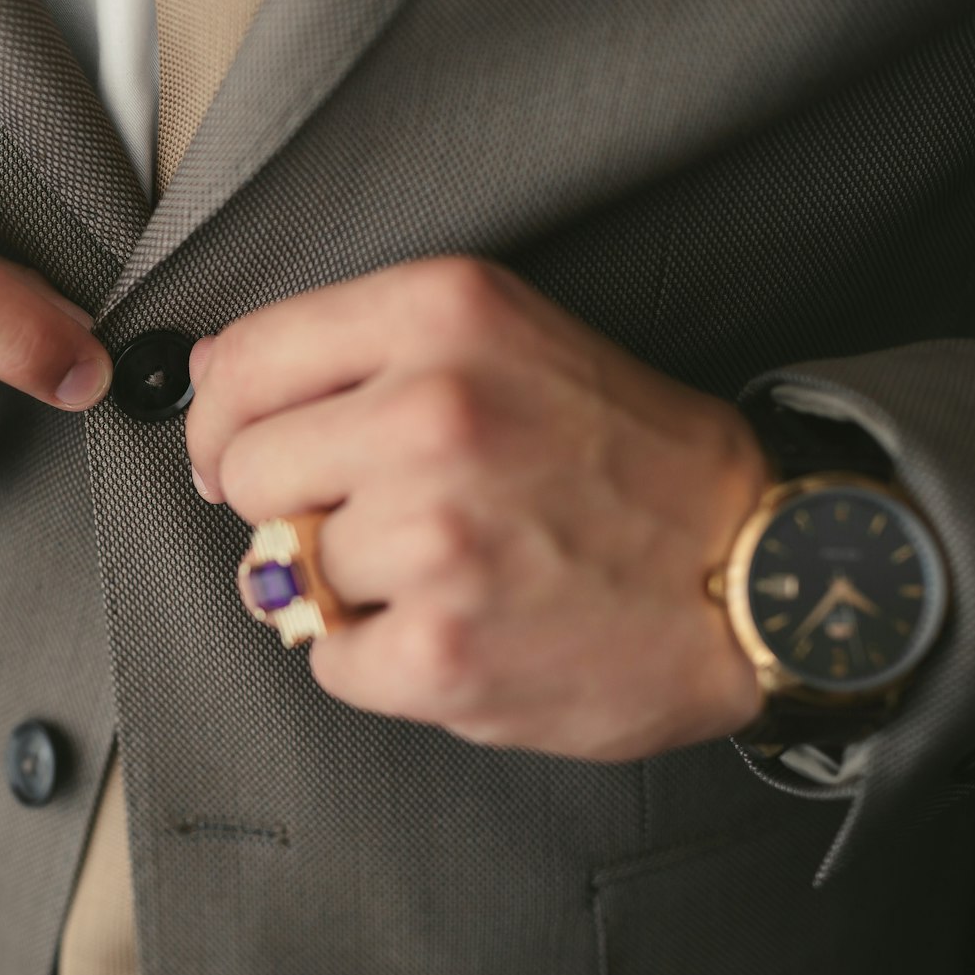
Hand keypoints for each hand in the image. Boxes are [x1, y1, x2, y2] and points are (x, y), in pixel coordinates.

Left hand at [184, 256, 770, 761]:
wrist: (758, 570)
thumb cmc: (632, 459)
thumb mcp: (505, 339)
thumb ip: (359, 350)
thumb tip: (216, 382)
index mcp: (441, 314)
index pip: (241, 361)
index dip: (225, 420)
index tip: (242, 451)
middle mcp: (430, 413)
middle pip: (247, 472)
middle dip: (293, 505)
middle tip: (378, 518)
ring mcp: (433, 539)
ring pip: (285, 571)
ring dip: (348, 586)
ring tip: (448, 572)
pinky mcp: (442, 651)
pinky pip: (327, 661)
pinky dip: (376, 661)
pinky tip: (458, 628)